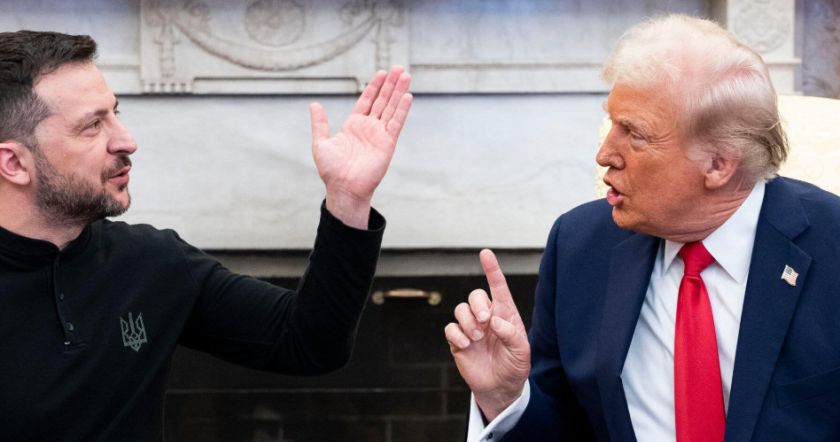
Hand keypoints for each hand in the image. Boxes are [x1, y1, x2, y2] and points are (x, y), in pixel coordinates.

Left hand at [309, 66, 412, 227]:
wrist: (343, 188)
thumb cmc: (332, 171)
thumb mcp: (321, 143)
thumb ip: (319, 123)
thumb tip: (314, 104)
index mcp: (354, 125)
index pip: (367, 100)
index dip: (374, 86)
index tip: (381, 72)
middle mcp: (369, 128)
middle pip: (382, 101)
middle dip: (390, 84)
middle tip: (398, 68)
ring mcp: (379, 135)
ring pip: (391, 108)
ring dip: (398, 92)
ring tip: (405, 75)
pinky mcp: (388, 144)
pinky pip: (396, 123)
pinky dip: (402, 110)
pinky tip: (407, 96)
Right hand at [445, 249, 530, 421]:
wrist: (500, 388)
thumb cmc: (514, 366)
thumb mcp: (521, 351)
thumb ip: (511, 333)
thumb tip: (494, 320)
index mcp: (505, 314)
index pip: (498, 287)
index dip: (492, 269)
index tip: (485, 253)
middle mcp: (487, 317)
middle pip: (475, 295)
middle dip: (477, 305)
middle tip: (485, 322)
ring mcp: (471, 328)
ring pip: (460, 309)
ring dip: (468, 322)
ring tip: (477, 338)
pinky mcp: (458, 341)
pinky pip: (450, 328)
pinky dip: (457, 335)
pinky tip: (467, 346)